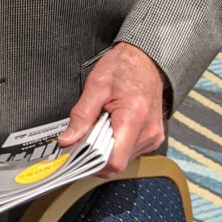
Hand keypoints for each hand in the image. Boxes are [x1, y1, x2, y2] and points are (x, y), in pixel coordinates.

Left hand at [58, 43, 166, 174]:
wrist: (146, 59)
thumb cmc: (123, 67)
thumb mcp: (96, 85)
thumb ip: (81, 116)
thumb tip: (67, 140)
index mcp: (134, 117)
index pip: (114, 161)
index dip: (93, 161)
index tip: (78, 150)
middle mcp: (148, 132)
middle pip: (117, 161)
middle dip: (97, 152)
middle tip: (87, 132)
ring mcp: (153, 137)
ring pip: (123, 159)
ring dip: (107, 147)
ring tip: (103, 124)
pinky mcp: (154, 138)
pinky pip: (130, 151)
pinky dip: (117, 143)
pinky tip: (113, 126)